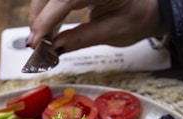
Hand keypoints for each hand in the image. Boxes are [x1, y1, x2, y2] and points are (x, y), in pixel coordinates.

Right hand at [28, 0, 166, 51]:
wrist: (147, 6)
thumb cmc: (136, 16)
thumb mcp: (112, 33)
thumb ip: (81, 39)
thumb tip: (55, 48)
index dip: (46, 20)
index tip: (36, 40)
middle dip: (39, 15)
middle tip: (36, 42)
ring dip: (40, 12)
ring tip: (42, 36)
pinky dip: (48, 8)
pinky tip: (48, 25)